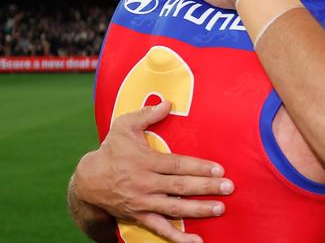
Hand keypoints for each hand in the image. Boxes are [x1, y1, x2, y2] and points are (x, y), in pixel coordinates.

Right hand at [73, 101, 233, 242]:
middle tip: (228, 187)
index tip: (219, 169)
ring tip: (220, 208)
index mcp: (145, 161)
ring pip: (174, 208)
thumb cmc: (111, 150)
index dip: (198, 167)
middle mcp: (146, 184)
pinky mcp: (140, 217)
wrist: (88, 183)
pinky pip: (161, 230)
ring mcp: (143, 203)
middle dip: (206, 188)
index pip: (177, 165)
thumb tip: (167, 102)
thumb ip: (146, 114)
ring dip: (198, 210)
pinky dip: (179, 238)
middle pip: (180, 187)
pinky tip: (197, 242)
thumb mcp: (124, 126)